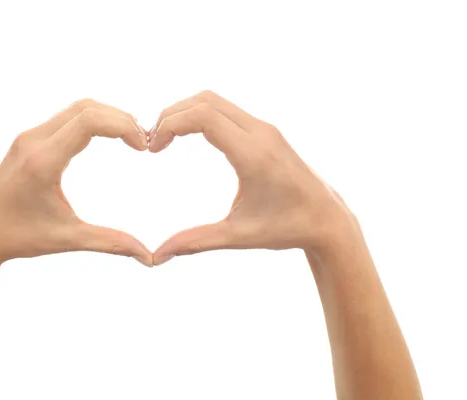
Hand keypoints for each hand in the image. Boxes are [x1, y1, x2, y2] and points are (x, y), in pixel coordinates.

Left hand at [0, 99, 152, 269]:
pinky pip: (67, 117)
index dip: (123, 127)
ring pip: (77, 108)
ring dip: (108, 117)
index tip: (143, 147)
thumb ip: (111, 243)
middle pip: (87, 108)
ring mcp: (28, 136)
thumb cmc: (20, 238)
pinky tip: (108, 137)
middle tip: (144, 142)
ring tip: (131, 139)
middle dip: (121, 119)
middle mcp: (33, 140)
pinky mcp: (28, 138)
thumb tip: (149, 259)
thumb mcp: (68, 239)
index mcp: (42, 161)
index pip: (89, 122)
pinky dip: (93, 120)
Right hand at [150, 91, 354, 264]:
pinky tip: (187, 136)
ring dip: (185, 113)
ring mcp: (264, 129)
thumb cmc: (286, 228)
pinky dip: (200, 116)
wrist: (327, 219)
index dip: (170, 125)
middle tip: (152, 143)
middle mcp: (260, 133)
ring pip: (214, 101)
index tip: (153, 149)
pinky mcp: (265, 131)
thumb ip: (194, 242)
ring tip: (165, 139)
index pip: (204, 117)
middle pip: (205, 101)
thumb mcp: (237, 236)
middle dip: (171, 115)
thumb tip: (156, 257)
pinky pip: (226, 110)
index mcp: (254, 155)